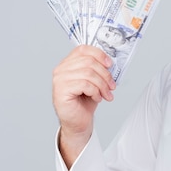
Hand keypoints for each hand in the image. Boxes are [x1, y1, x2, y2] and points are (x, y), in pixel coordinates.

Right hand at [52, 45, 115, 166]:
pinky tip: (97, 98)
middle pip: (88, 62)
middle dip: (105, 74)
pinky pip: (84, 85)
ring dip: (102, 85)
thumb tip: (110, 62)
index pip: (82, 49)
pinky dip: (95, 92)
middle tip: (112, 86)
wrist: (78, 121)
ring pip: (88, 73)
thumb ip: (98, 69)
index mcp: (68, 63)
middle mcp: (61, 69)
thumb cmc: (85, 101)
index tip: (110, 64)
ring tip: (106, 94)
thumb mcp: (94, 81)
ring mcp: (59, 80)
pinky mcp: (61, 91)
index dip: (99, 54)